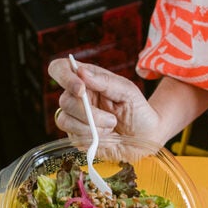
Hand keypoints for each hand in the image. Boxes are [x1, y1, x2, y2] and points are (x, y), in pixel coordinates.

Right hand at [47, 58, 164, 143]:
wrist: (146, 137)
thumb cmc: (138, 110)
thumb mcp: (127, 91)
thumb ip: (104, 81)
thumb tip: (81, 72)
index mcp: (87, 79)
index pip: (60, 69)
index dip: (64, 77)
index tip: (81, 89)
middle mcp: (77, 97)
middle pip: (64, 100)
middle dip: (88, 112)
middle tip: (112, 119)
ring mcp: (75, 117)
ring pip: (65, 120)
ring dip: (90, 126)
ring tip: (111, 128)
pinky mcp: (77, 136)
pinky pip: (72, 136)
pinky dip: (90, 138)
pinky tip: (106, 137)